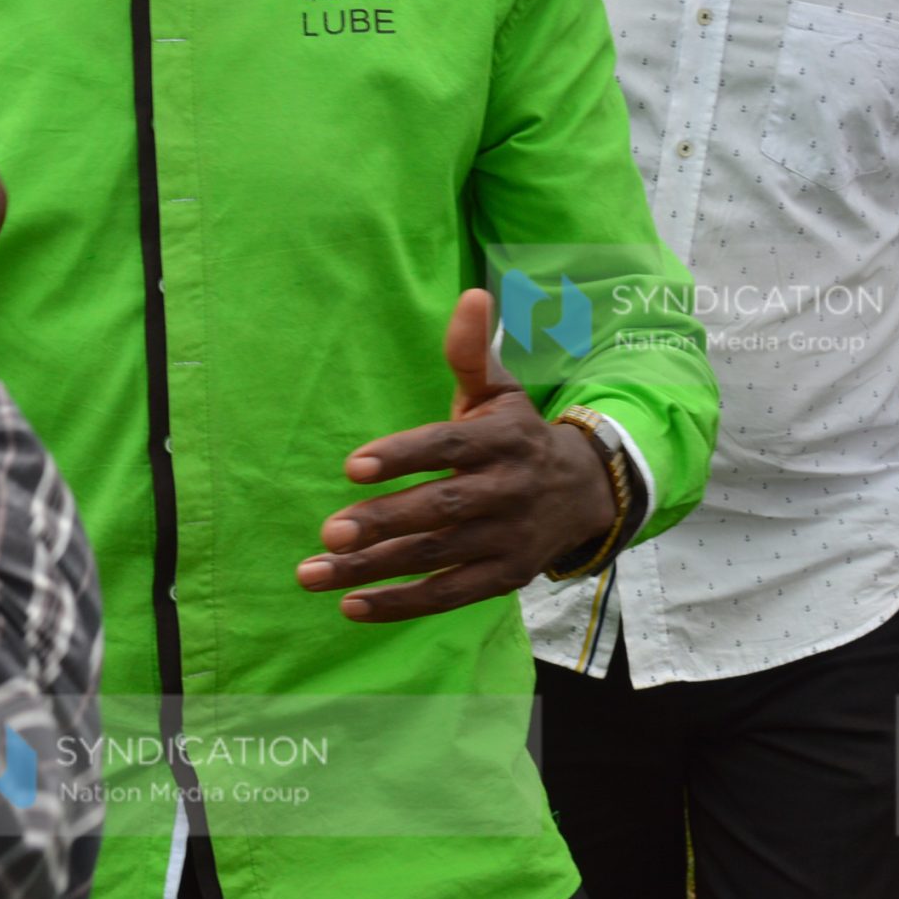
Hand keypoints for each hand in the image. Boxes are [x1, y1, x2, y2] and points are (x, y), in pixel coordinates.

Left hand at [295, 289, 615, 622]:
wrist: (584, 492)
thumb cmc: (517, 435)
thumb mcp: (501, 391)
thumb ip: (472, 351)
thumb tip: (472, 293)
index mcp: (502, 439)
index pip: (447, 447)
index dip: (401, 456)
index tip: (352, 467)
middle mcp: (507, 490)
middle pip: (440, 508)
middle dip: (382, 522)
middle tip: (327, 531)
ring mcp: (506, 538)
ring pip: (435, 556)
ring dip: (372, 569)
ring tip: (313, 573)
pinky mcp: (503, 576)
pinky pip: (449, 594)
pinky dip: (401, 604)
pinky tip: (350, 606)